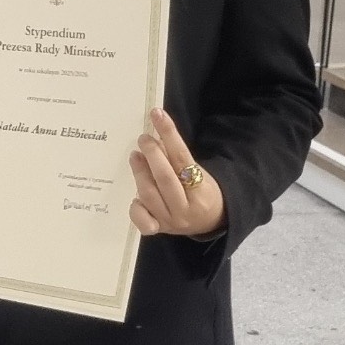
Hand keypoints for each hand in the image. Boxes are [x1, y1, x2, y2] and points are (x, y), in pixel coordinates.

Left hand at [129, 108, 224, 238]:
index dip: (168, 134)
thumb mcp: (199, 172)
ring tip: (135, 156)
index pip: (182, 158)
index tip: (157, 115)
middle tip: (143, 138)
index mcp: (202, 191)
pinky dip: (136, 207)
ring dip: (140, 173)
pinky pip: (142, 221)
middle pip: (165, 178)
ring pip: (150, 195)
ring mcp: (171, 221)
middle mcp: (186, 209)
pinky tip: (134, 194)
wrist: (209, 221)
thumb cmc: (201, 191)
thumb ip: (177, 157)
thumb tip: (155, 133)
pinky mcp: (159, 229)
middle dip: (152, 154)